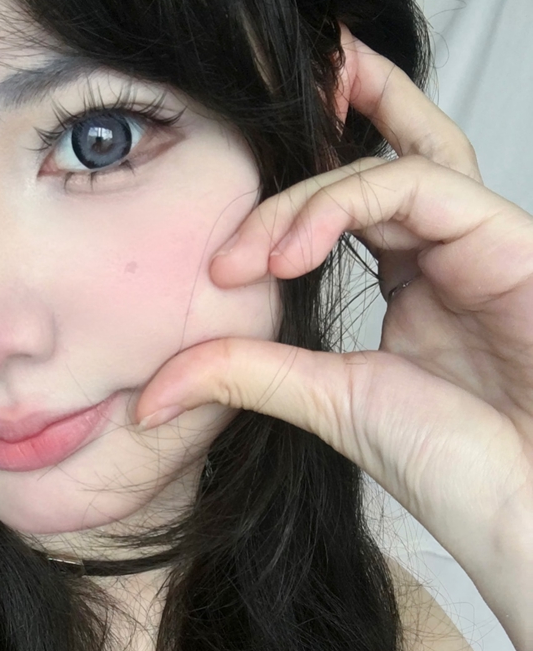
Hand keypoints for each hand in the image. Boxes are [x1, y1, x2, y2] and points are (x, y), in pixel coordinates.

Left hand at [136, 35, 532, 650]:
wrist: (522, 511)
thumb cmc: (454, 470)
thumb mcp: (328, 403)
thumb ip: (249, 376)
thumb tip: (153, 391)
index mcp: (412, 290)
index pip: (351, 209)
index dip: (278, 219)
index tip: (219, 274)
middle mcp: (444, 257)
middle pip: (384, 159)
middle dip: (316, 139)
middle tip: (235, 173)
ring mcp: (478, 245)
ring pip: (399, 161)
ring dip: (317, 179)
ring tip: (254, 237)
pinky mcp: (509, 241)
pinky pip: (426, 183)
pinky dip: (350, 200)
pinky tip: (295, 250)